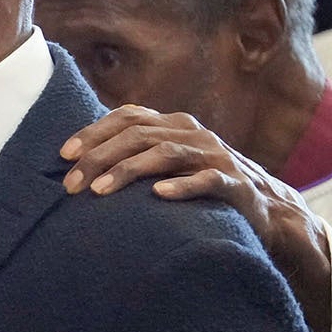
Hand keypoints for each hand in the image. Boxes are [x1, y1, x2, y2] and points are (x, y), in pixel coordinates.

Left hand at [63, 106, 331, 331]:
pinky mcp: (236, 184)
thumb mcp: (168, 167)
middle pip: (139, 135)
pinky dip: (182, 186)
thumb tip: (80, 164)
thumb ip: (135, 157)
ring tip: (99, 190)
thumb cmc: (203, 189)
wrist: (267, 213)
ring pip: (166, 154)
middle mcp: (194, 134)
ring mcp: (216, 156)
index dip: (94, 132)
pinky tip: (158, 196)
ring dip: (129, 170)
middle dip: (100, 157)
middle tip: (71, 185)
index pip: (128, 118)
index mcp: (175, 125)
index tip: (64, 155)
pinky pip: (207, 180)